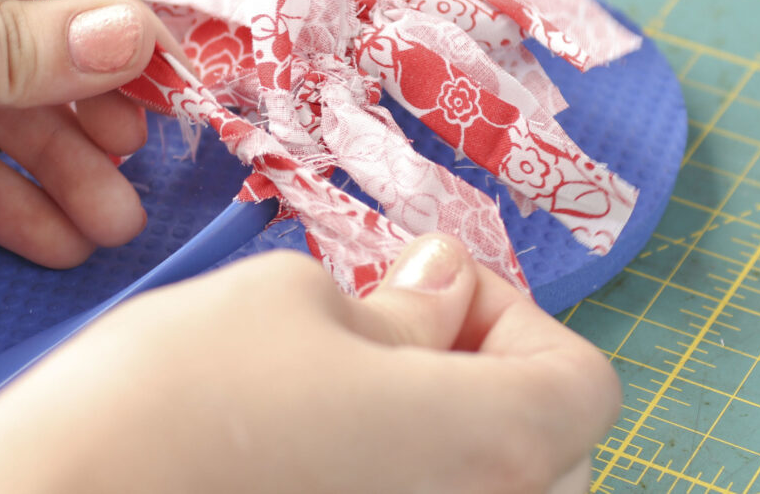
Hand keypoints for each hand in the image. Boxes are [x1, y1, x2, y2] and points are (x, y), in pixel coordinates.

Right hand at [0, 234, 619, 493]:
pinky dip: (389, 473)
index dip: (511, 312)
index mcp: (489, 445)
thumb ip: (397, 302)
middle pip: (544, 447)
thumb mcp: (293, 298)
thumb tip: (442, 291)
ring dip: (436, 425)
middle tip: (385, 326)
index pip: (580, 381)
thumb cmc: (178, 390)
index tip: (423, 286)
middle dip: (480, 370)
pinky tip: (307, 444)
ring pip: (481, 490)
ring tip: (338, 385)